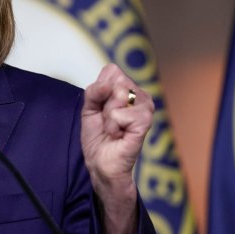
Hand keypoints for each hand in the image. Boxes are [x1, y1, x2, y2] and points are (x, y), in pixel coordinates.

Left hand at [81, 63, 153, 233]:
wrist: (100, 163)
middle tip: (107, 120)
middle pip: (114, 80)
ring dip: (108, 115)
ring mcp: (146, 108)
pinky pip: (121, 113)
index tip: (99, 108)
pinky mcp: (146, 122)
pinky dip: (113, 125)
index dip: (98, 89)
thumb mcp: (88, 108)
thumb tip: (107, 86)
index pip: (111, 70)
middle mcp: (141, 96)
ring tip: (114, 128)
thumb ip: (94, 91)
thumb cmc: (97, 137)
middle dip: (102, 102)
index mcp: (129, 89)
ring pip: (118, 95)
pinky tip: (119, 135)